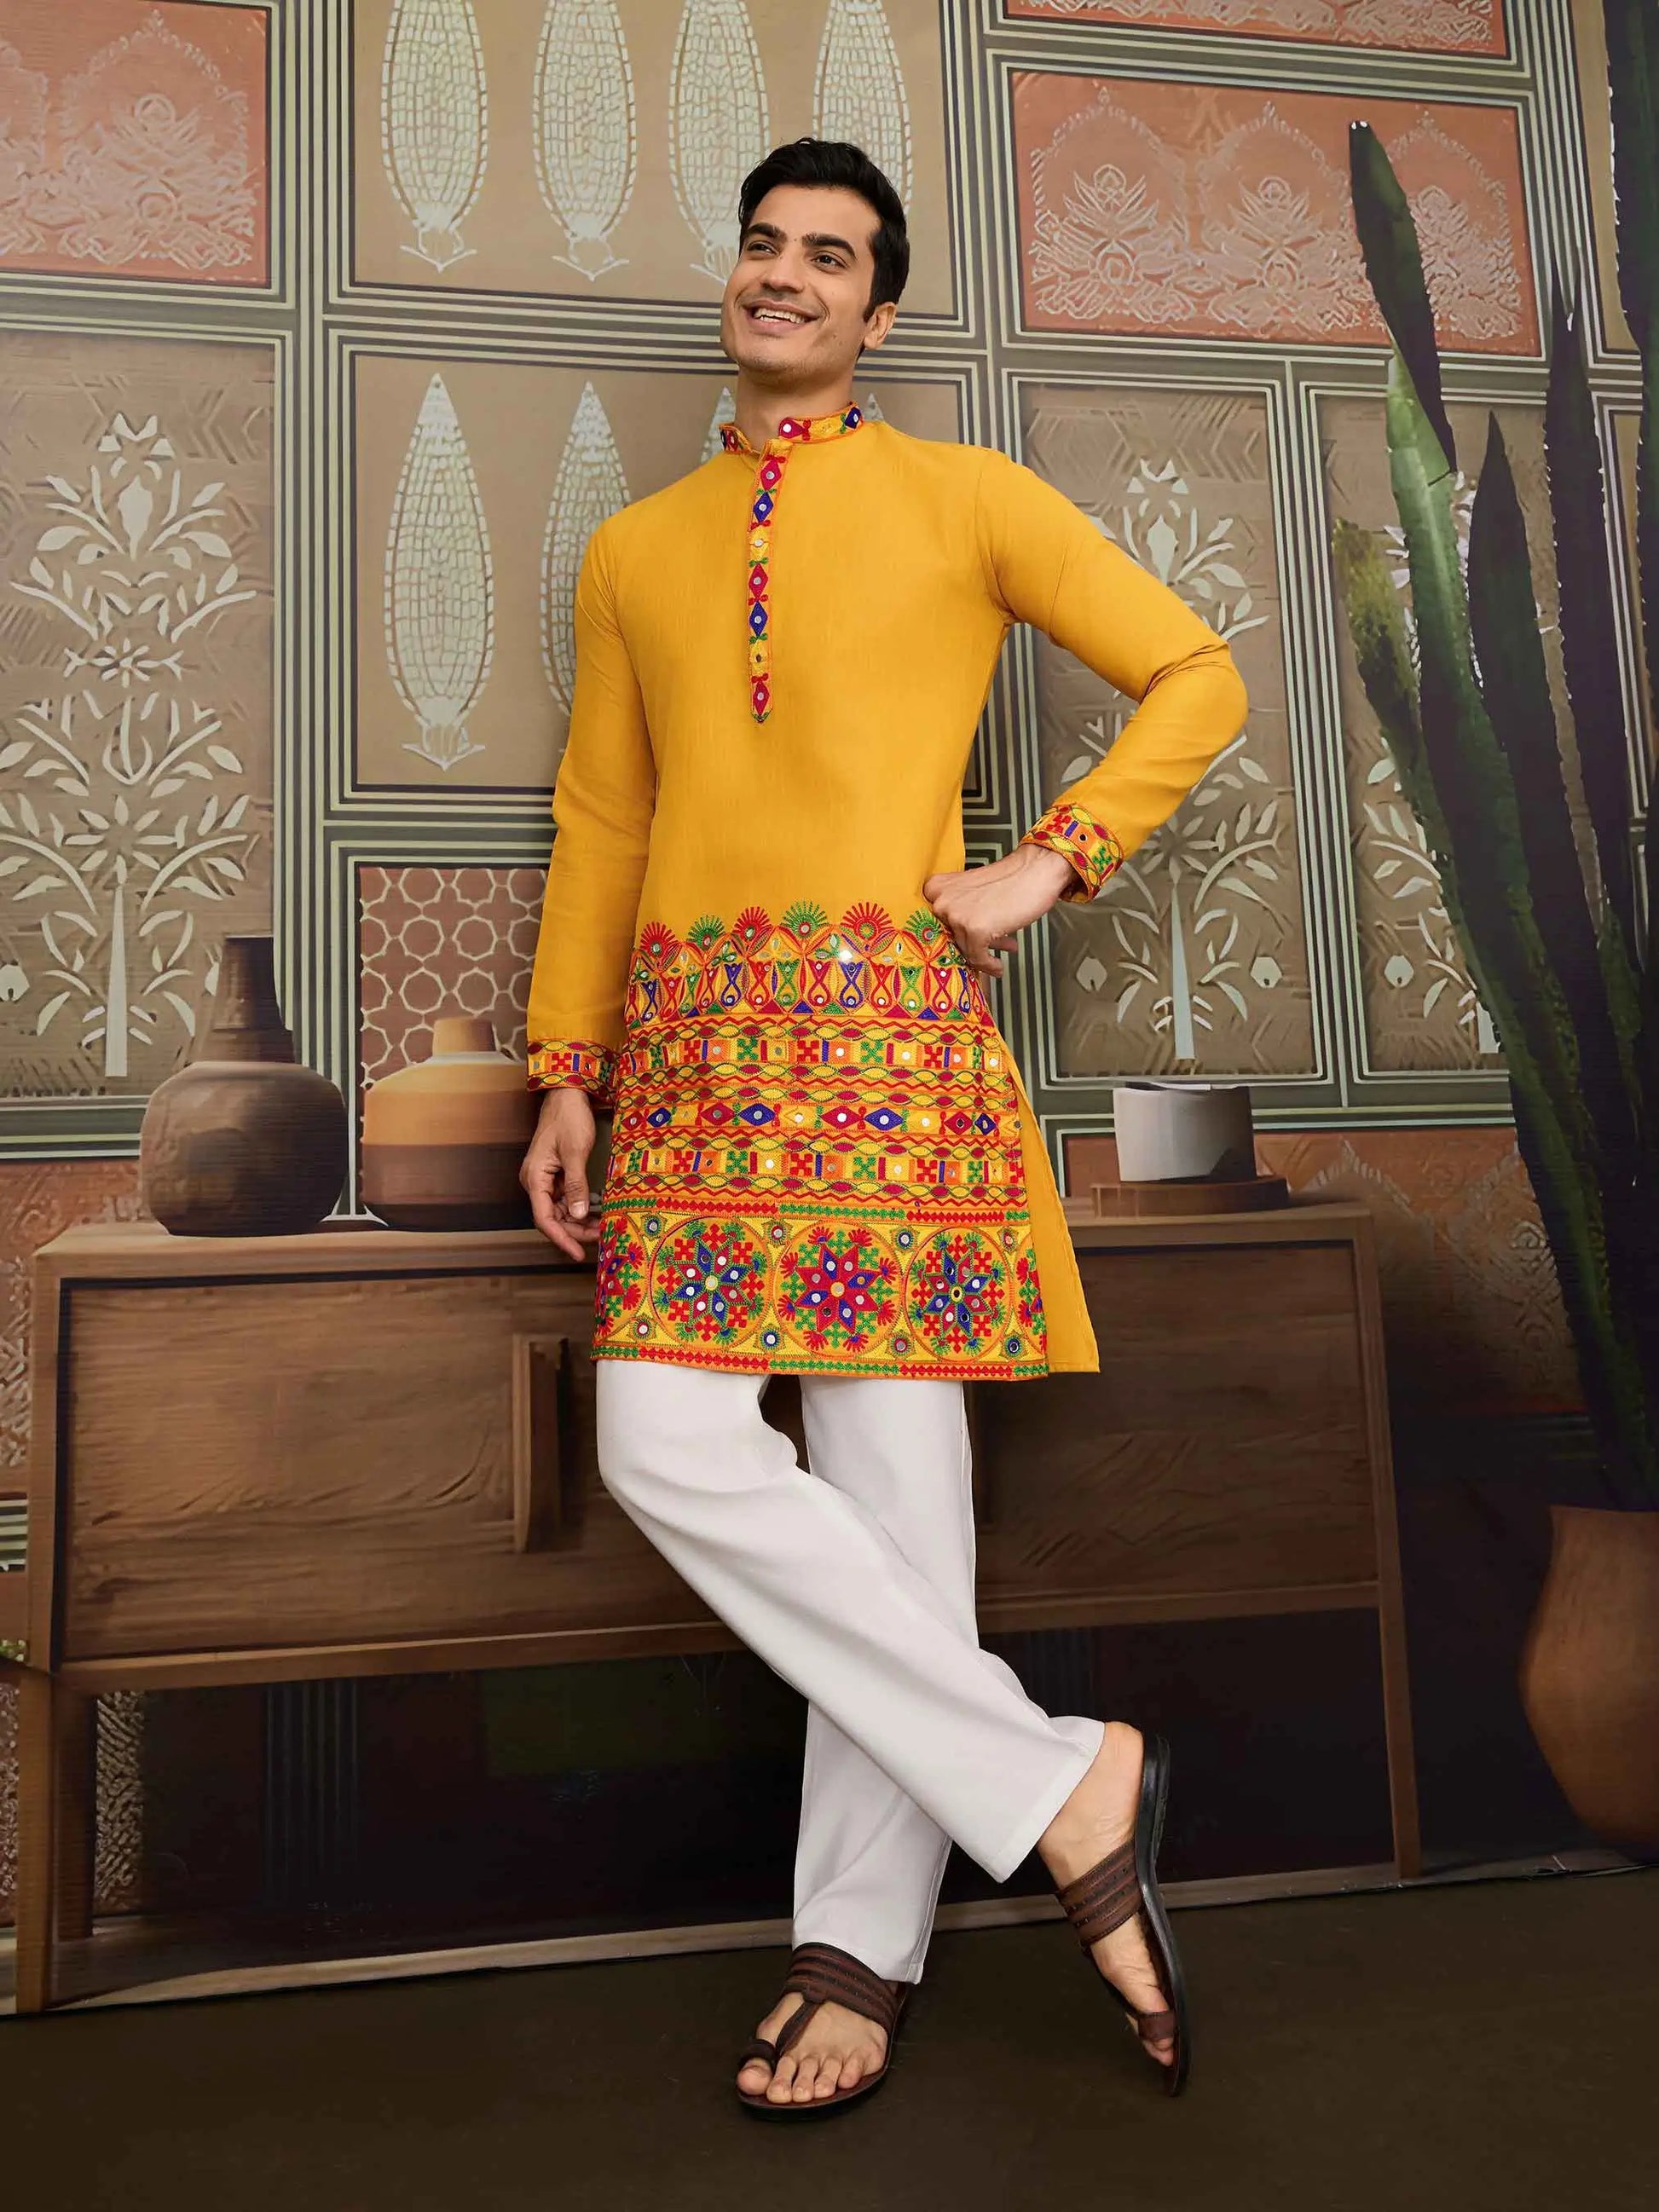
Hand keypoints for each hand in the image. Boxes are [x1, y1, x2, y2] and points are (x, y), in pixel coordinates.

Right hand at [520, 1086, 604, 1259]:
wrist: (567, 1094)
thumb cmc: (569, 1118)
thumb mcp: (575, 1152)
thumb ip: (576, 1186)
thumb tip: (578, 1215)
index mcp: (534, 1178)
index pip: (545, 1219)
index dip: (561, 1239)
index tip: (577, 1253)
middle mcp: (535, 1181)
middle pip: (552, 1218)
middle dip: (575, 1231)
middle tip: (600, 1238)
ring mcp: (545, 1178)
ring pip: (560, 1210)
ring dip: (578, 1221)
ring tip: (601, 1228)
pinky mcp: (555, 1174)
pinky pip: (565, 1199)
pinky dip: (579, 1208)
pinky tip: (595, 1214)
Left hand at [922, 844, 1077, 976]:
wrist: (1037, 869)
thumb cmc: (1010, 879)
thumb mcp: (972, 892)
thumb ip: (959, 912)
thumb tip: (960, 942)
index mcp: (936, 887)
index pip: (934, 925)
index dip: (952, 938)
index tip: (964, 948)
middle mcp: (940, 900)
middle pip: (948, 939)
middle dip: (969, 945)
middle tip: (987, 949)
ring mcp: (956, 915)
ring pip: (964, 949)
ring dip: (983, 954)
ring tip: (1001, 951)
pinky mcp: (974, 929)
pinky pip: (978, 958)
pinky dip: (989, 965)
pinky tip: (998, 966)